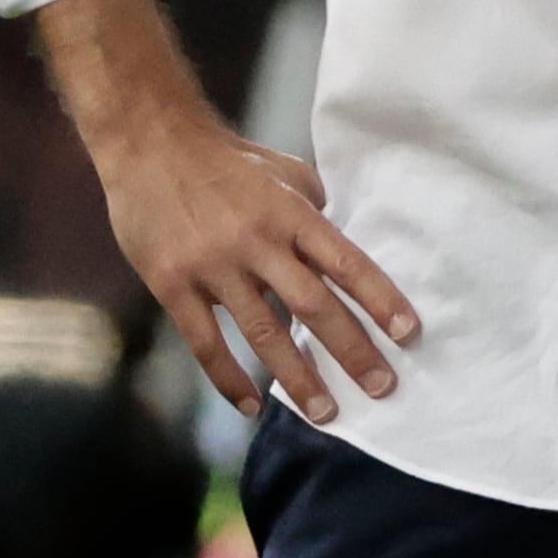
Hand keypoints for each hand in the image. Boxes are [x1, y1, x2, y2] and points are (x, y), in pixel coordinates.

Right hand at [98, 118, 416, 423]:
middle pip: (313, 306)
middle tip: (383, 387)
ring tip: (326, 413)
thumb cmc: (228, 159)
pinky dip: (229, 380)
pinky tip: (253, 406)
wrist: (150, 144)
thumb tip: (345, 249)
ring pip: (264, 334)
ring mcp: (213, 267)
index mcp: (289, 212)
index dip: (379, 298)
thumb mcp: (285, 171)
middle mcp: (257, 242)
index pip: (345, 261)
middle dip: (352, 351)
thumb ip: (315, 210)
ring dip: (298, 379)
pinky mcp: (174, 285)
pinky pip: (206, 343)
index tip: (407, 332)